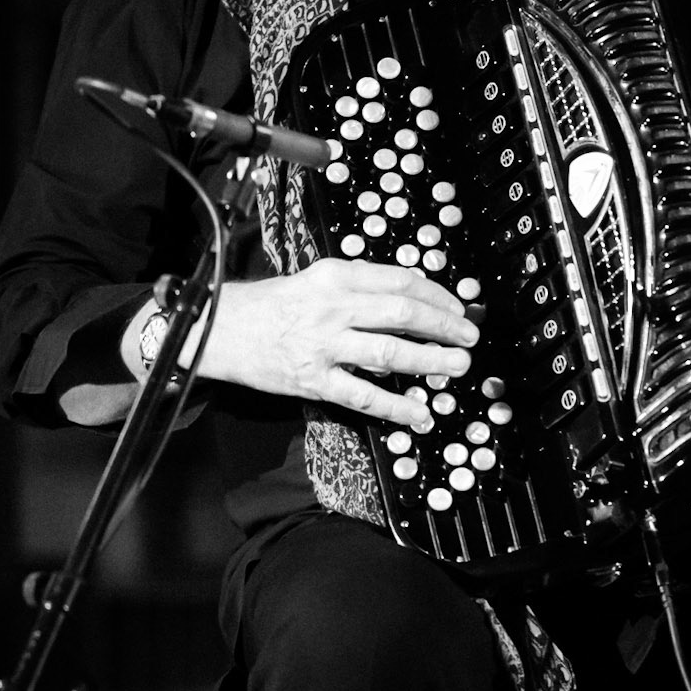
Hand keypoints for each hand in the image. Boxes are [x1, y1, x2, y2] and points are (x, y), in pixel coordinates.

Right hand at [180, 259, 480, 430]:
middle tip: (468, 338)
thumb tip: (412, 295)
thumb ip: (360, 285)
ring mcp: (324, 346)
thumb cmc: (273, 304)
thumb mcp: (316, 279)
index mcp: (337, 277)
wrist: (221, 329)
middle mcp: (334, 308)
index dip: (437, 294)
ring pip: (389, 353)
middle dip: (444, 326)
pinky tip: (420, 413)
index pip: (400, 280)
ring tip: (457, 367)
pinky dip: (396, 407)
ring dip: (430, 361)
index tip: (458, 307)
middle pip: (403, 314)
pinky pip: (364, 396)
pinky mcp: (314, 380)